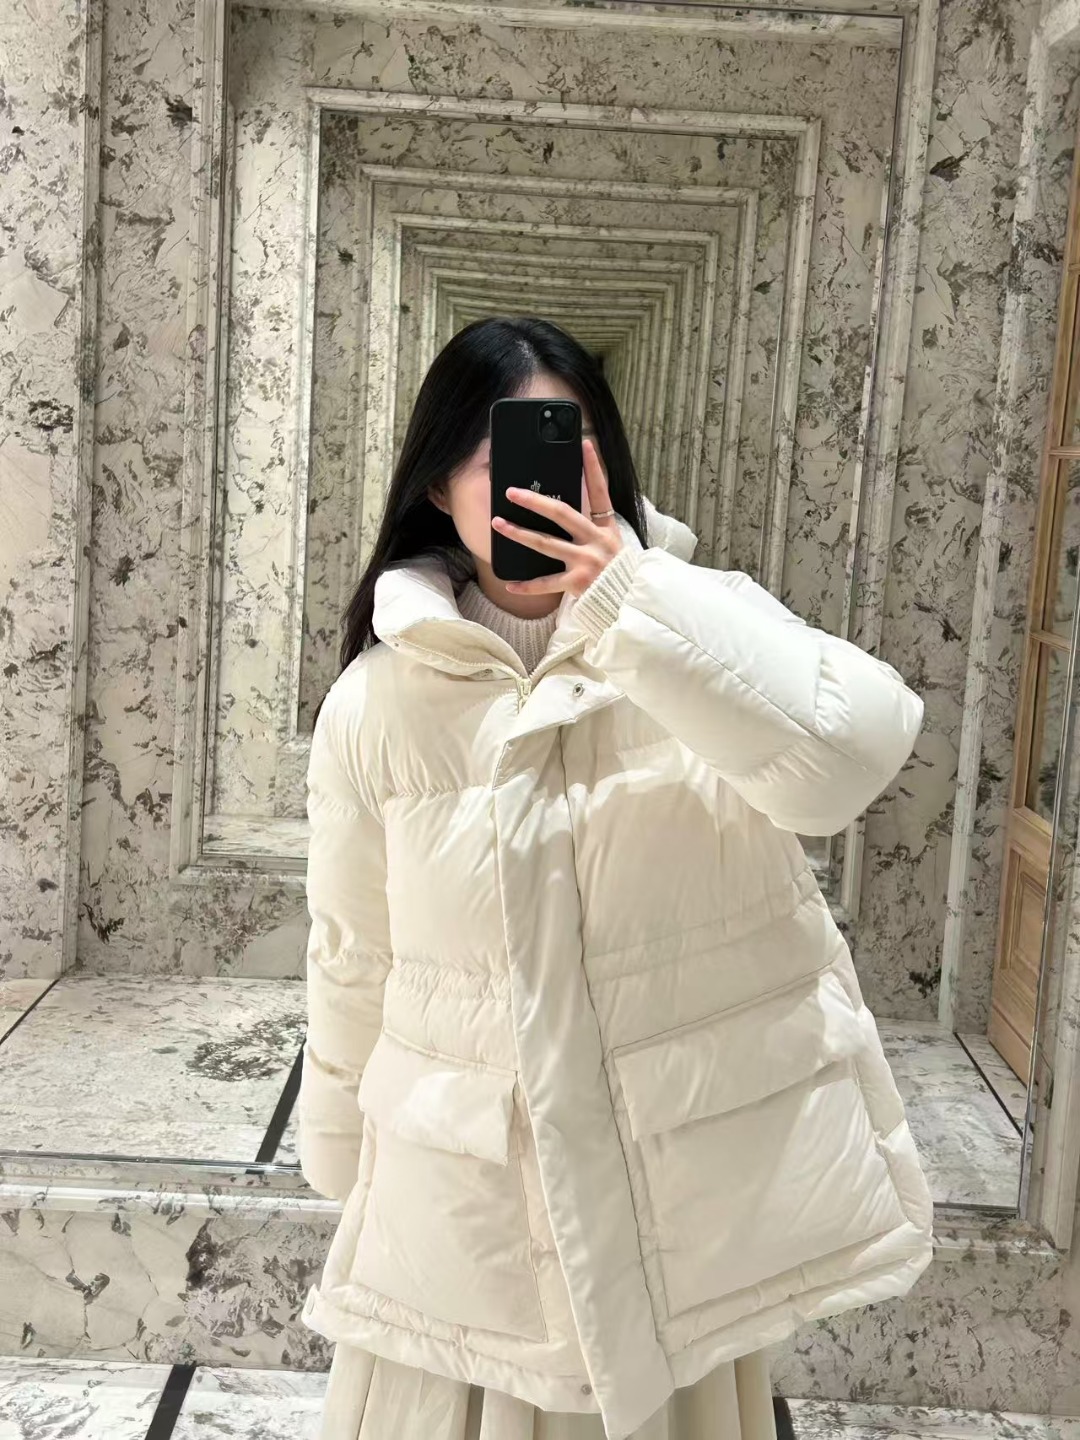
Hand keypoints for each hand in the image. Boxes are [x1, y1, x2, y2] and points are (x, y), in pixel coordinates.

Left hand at [491, 437, 623, 595]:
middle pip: (561, 514)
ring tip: (498, 524)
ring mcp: (587, 562)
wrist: (630, 601)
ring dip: (519, 533)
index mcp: (606, 529)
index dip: (593, 468)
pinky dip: (526, 586)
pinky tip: (509, 583)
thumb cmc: (616, 572)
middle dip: (534, 501)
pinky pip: (546, 584)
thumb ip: (592, 528)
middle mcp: (596, 541)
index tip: (584, 445)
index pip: (601, 492)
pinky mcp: (578, 583)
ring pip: (546, 543)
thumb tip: (560, 510)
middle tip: (511, 492)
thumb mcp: (612, 544)